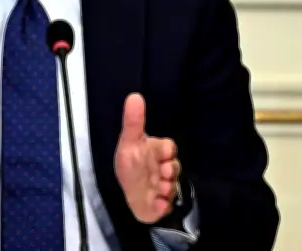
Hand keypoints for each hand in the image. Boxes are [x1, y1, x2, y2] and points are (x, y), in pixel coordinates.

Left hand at [114, 93, 180, 223]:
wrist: (127, 193)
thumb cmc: (130, 163)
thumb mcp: (128, 142)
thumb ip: (133, 121)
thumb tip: (134, 95)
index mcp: (156, 152)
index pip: (168, 148)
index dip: (166, 150)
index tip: (164, 151)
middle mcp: (162, 169)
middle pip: (174, 167)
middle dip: (169, 170)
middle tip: (161, 171)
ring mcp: (163, 187)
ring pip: (171, 187)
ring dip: (165, 188)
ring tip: (157, 188)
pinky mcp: (160, 205)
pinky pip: (165, 206)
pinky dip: (161, 206)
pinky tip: (156, 204)